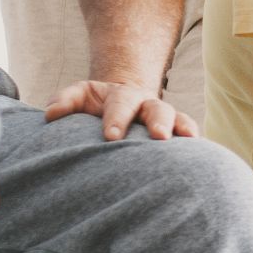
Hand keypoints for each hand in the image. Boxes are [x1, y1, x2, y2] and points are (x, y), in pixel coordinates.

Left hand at [44, 78, 197, 141]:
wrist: (125, 102)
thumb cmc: (98, 106)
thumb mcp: (81, 96)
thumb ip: (65, 100)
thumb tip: (50, 114)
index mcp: (122, 96)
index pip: (120, 105)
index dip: (116, 119)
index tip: (111, 136)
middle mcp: (148, 104)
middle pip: (156, 108)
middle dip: (158, 122)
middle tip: (158, 137)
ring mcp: (166, 118)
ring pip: (178, 119)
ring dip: (182, 129)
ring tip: (187, 141)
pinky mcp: (178, 132)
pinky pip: (190, 134)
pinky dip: (195, 142)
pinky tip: (203, 156)